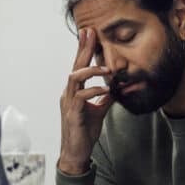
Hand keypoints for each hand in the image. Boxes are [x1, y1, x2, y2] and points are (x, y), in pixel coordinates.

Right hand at [58, 28, 112, 174]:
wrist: (77, 152)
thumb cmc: (84, 132)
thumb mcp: (98, 111)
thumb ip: (105, 99)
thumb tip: (115, 88)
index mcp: (74, 92)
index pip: (79, 67)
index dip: (83, 50)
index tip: (89, 33)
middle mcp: (69, 94)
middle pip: (75, 67)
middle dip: (83, 49)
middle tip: (90, 32)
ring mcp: (69, 103)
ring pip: (74, 78)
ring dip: (92, 71)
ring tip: (107, 70)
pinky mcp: (72, 114)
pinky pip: (81, 97)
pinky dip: (94, 91)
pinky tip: (105, 90)